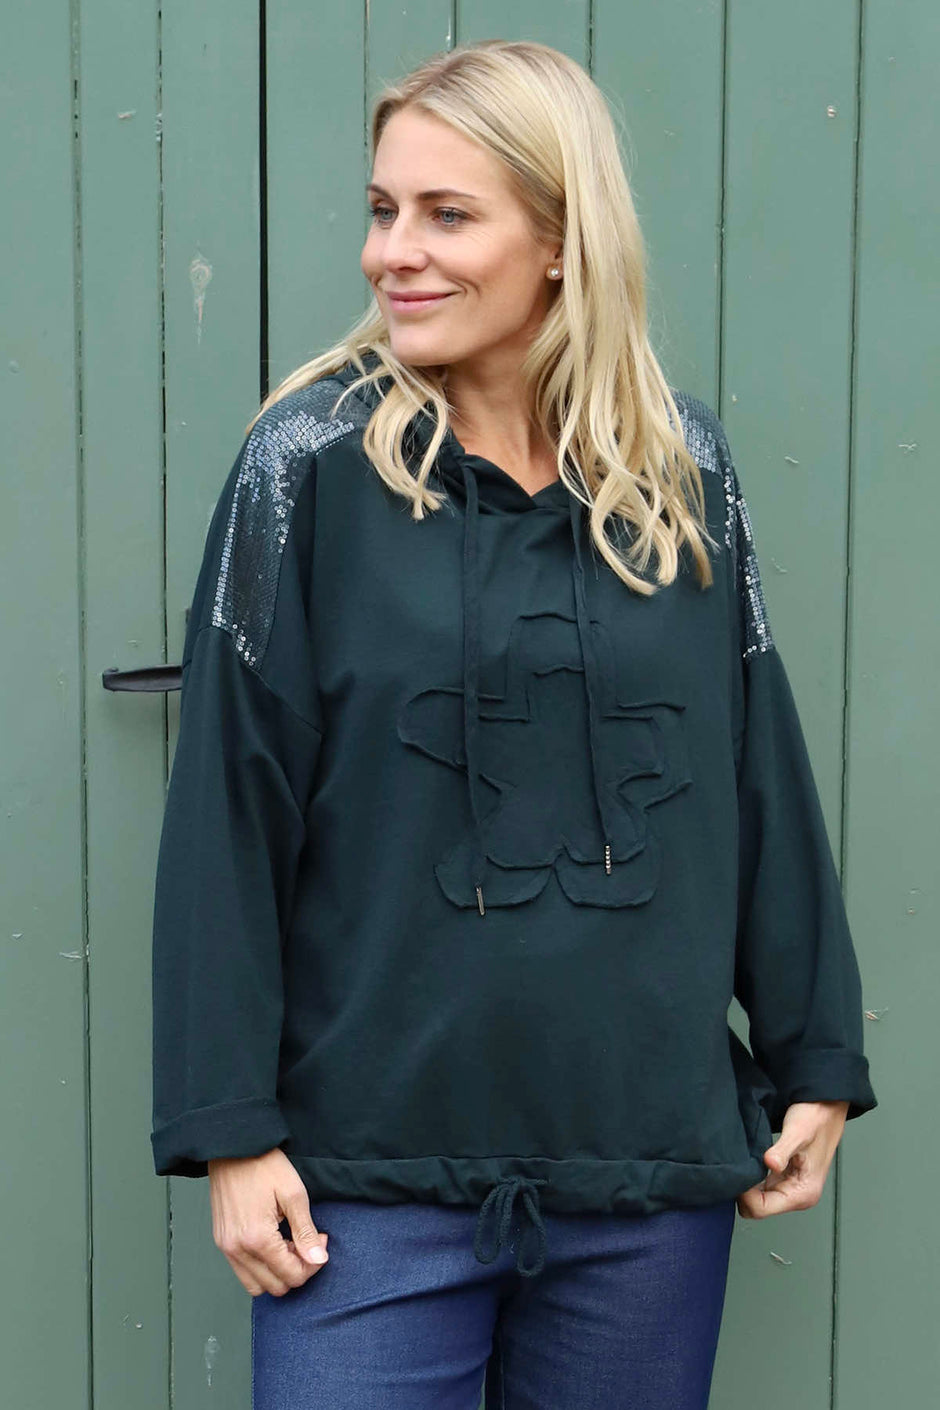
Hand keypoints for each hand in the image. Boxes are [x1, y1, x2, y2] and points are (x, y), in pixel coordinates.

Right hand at [207, 1147, 329, 1295]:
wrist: (234, 1147)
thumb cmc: (264, 1165)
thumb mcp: (294, 1194)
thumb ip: (306, 1232)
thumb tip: (318, 1259)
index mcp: (257, 1238)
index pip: (291, 1275)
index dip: (313, 1263)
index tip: (321, 1239)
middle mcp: (237, 1249)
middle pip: (275, 1287)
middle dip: (297, 1270)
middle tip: (307, 1242)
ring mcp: (226, 1247)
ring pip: (257, 1286)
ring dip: (278, 1273)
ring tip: (289, 1243)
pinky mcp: (222, 1241)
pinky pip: (243, 1272)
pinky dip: (261, 1267)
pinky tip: (273, 1242)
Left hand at [736, 1100, 849, 1218]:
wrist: (825, 1107)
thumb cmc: (816, 1118)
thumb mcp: (798, 1132)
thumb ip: (782, 1151)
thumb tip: (771, 1164)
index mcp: (803, 1193)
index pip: (762, 1209)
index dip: (745, 1193)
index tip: (740, 1171)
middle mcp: (797, 1196)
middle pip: (757, 1208)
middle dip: (744, 1191)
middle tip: (741, 1165)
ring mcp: (790, 1188)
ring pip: (757, 1199)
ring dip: (748, 1184)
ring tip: (748, 1161)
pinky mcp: (784, 1178)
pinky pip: (761, 1187)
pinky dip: (752, 1178)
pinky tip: (752, 1161)